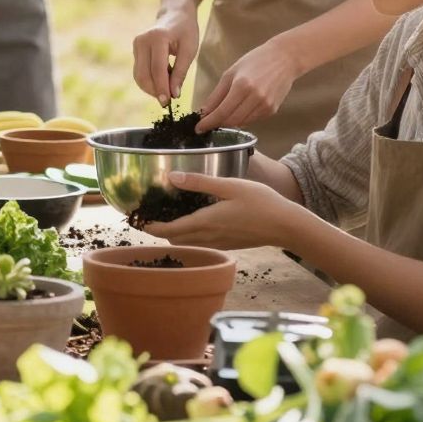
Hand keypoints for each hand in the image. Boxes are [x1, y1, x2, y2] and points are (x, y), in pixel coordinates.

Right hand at [132, 9, 199, 103]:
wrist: (175, 14)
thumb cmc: (186, 30)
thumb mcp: (189, 50)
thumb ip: (180, 72)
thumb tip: (173, 94)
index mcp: (157, 37)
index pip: (157, 69)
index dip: (162, 88)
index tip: (169, 102)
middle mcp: (142, 41)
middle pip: (143, 75)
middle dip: (154, 91)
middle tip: (168, 101)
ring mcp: (136, 44)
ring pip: (139, 75)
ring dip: (151, 88)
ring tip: (167, 89)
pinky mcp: (135, 49)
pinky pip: (139, 71)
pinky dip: (149, 81)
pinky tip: (162, 81)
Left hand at [143, 171, 304, 251]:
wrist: (285, 226)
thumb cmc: (260, 202)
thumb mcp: (229, 186)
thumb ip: (200, 182)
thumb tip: (172, 177)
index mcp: (205, 222)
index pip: (169, 231)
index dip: (150, 227)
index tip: (137, 220)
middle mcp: (208, 237)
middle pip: (175, 239)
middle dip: (159, 231)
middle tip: (149, 215)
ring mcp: (218, 243)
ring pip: (188, 243)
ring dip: (174, 234)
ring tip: (167, 216)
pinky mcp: (227, 244)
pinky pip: (201, 243)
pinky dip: (189, 235)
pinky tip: (194, 220)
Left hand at [196, 37, 299, 133]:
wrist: (285, 58)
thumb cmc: (256, 61)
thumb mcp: (231, 72)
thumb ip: (217, 94)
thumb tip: (205, 111)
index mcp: (242, 86)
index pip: (222, 112)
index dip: (208, 123)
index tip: (198, 128)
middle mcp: (255, 98)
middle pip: (231, 120)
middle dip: (217, 123)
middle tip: (208, 122)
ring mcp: (265, 106)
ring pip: (241, 123)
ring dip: (229, 122)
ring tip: (223, 114)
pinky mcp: (272, 110)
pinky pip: (252, 120)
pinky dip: (242, 118)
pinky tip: (239, 109)